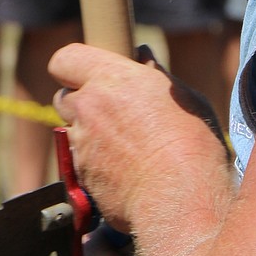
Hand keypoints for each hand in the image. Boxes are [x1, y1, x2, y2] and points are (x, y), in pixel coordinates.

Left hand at [51, 43, 230, 234]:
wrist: (180, 198)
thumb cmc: (191, 145)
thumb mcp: (184, 99)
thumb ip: (155, 75)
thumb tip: (144, 57)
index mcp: (111, 79)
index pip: (65, 59)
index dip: (73, 67)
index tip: (90, 76)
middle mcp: (88, 108)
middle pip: (63, 97)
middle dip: (81, 103)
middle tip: (111, 112)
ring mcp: (79, 144)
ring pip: (72, 133)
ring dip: (89, 136)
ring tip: (126, 149)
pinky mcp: (79, 177)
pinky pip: (79, 164)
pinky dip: (95, 165)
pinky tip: (125, 172)